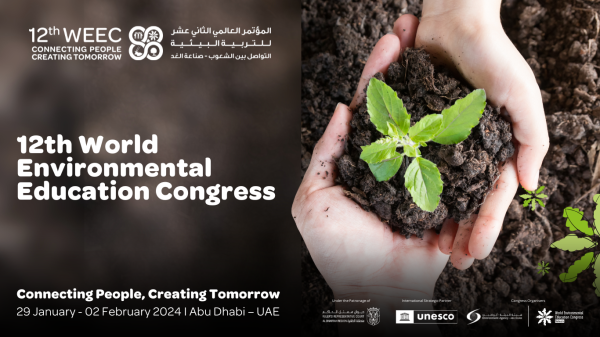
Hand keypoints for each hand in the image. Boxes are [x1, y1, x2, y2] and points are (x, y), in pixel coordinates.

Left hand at [293, 16, 446, 334]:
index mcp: (363, 159)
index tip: (389, 44)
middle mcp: (393, 161)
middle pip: (403, 107)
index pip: (370, 109)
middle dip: (408, 69)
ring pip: (430, 124)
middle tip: (412, 31)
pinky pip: (459, 162)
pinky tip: (462, 96)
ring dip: (435, 86)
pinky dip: (463, 132)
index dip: (377, 75)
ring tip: (436, 48)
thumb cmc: (336, 250)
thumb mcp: (313, 199)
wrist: (373, 291)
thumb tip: (341, 111)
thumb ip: (326, 154)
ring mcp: (422, 176)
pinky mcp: (448, 196)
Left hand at [412, 0, 548, 268]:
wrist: (456, 21)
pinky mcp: (419, 125)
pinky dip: (411, 183)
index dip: (486, 224)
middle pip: (464, 197)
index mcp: (495, 145)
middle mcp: (468, 146)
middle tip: (453, 263)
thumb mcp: (523, 98)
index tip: (476, 251)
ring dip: (437, 218)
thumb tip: (530, 184)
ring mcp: (443, 138)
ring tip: (430, 249)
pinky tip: (406, 210)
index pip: (492, 194)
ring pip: (439, 186)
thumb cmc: (494, 57)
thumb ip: (531, 139)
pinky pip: (414, 158)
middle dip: (460, 230)